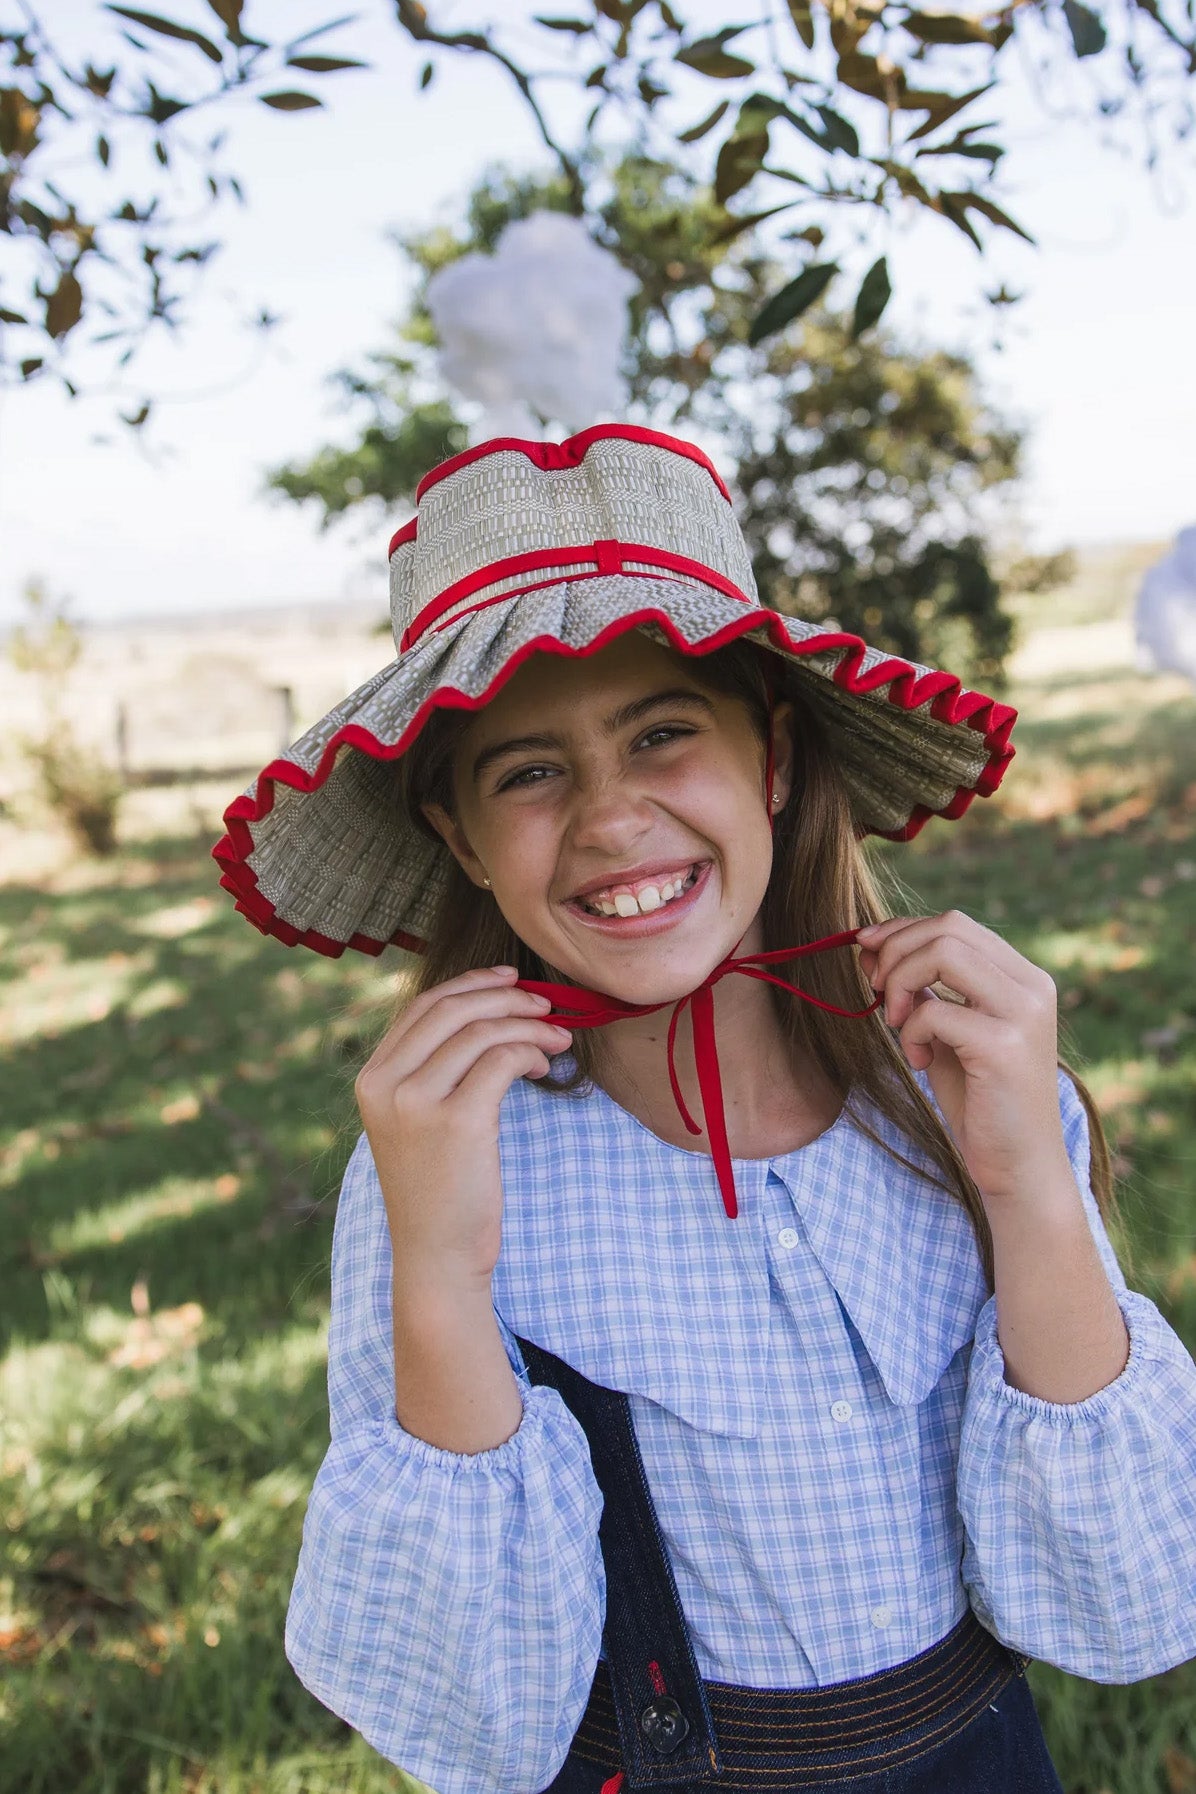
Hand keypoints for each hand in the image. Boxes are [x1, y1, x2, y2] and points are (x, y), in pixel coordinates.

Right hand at [354, 965, 572, 1288]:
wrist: (437, 1255)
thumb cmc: (439, 1189)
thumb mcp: (416, 1122)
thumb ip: (430, 1071)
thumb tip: (484, 1013)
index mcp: (371, 1079)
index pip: (422, 1007)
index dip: (470, 985)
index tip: (509, 981)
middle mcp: (385, 1084)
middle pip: (452, 1009)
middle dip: (506, 998)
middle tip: (545, 1006)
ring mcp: (416, 1102)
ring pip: (482, 1030)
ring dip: (528, 1026)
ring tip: (556, 1041)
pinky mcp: (456, 1120)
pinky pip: (502, 1059)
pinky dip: (530, 1053)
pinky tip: (543, 1068)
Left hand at [854, 911, 1069, 1206]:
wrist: (1019, 1167)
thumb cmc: (981, 1100)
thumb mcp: (946, 1032)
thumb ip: (919, 989)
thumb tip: (869, 945)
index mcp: (1023, 977)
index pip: (956, 924)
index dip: (903, 931)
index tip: (866, 950)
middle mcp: (1032, 986)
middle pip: (949, 928)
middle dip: (896, 952)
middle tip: (877, 993)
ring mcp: (1022, 1013)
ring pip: (943, 952)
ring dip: (901, 983)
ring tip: (897, 1024)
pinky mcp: (1005, 1046)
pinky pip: (934, 1011)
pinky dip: (911, 1032)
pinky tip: (918, 1062)